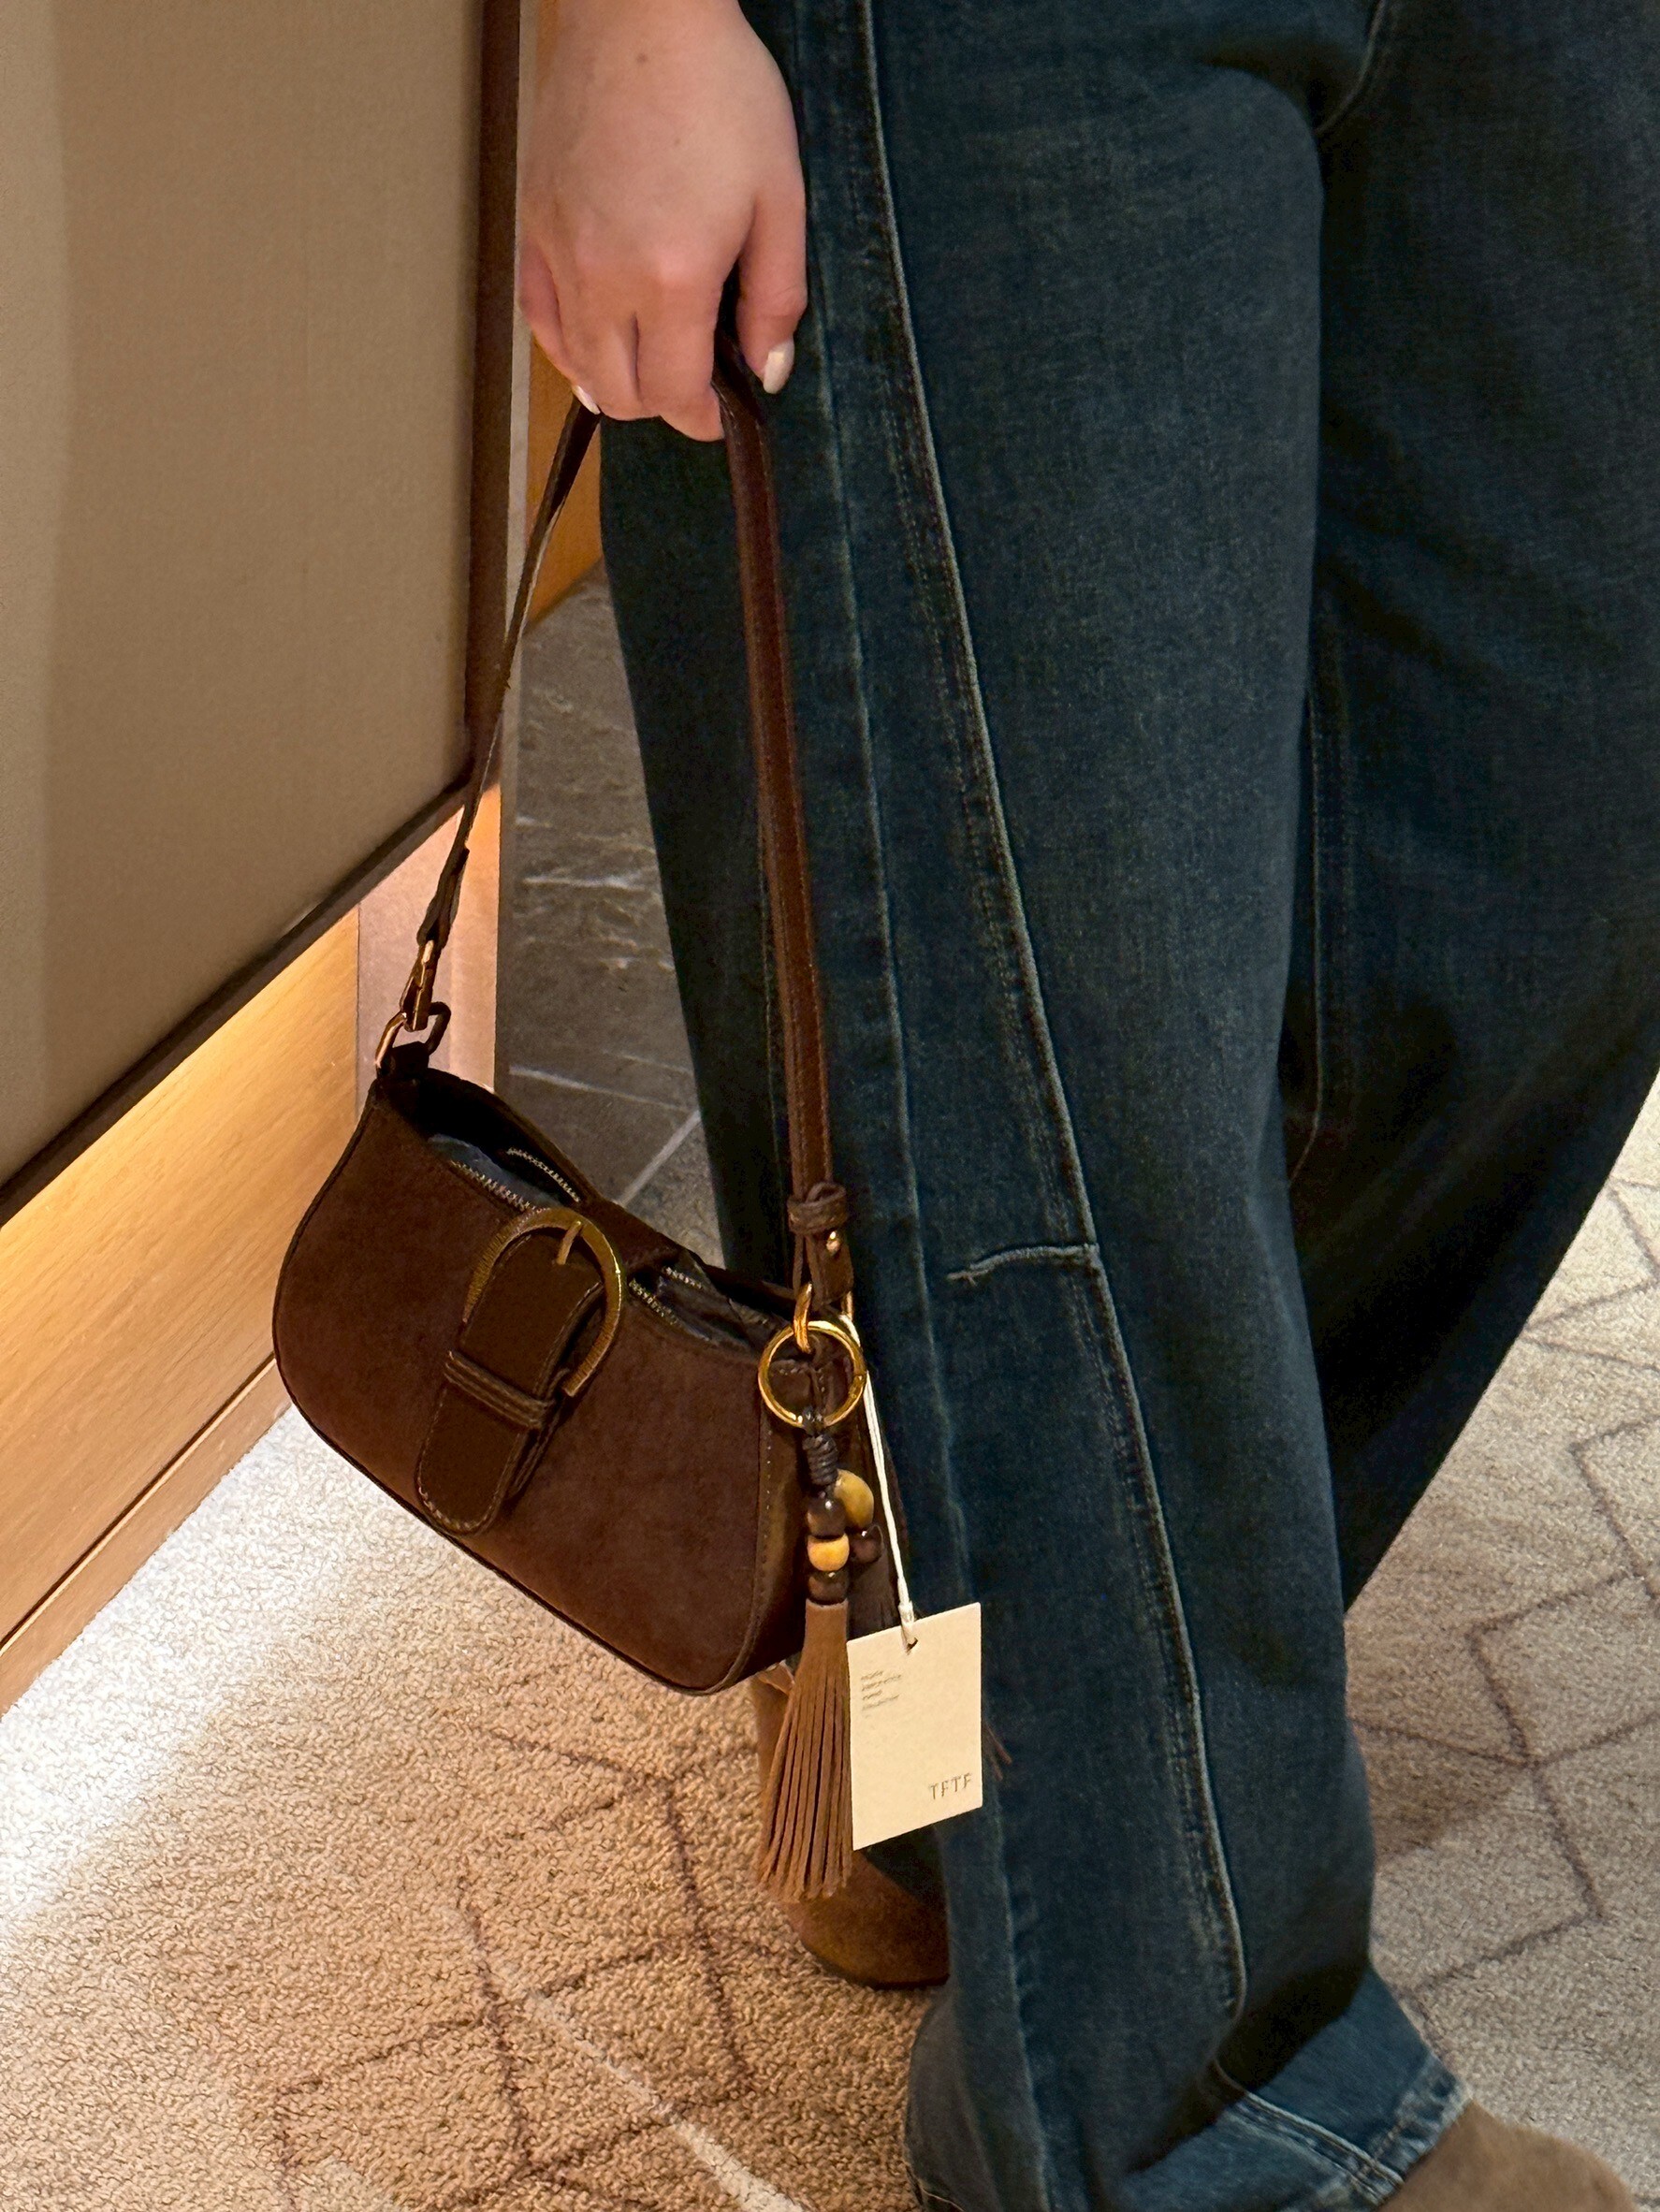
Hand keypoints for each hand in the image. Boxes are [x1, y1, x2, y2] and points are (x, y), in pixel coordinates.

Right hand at [518, 0, 805, 440]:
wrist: (643, 14)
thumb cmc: (721, 93)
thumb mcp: (778, 199)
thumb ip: (776, 298)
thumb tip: (768, 370)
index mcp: (672, 278)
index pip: (674, 395)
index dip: (702, 418)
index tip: (721, 412)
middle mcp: (605, 277)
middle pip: (621, 394)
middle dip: (661, 406)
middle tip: (692, 386)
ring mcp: (560, 252)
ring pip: (576, 364)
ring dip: (615, 381)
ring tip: (648, 365)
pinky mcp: (534, 224)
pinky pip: (540, 316)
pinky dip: (568, 345)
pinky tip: (594, 341)